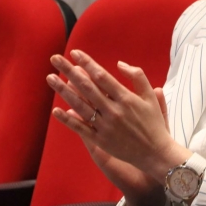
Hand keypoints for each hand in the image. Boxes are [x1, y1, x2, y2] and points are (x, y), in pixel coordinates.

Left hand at [47, 50, 186, 179]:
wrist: (155, 152)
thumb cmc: (153, 123)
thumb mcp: (150, 97)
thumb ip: (137, 77)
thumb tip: (119, 64)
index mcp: (126, 99)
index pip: (102, 76)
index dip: (88, 63)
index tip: (75, 53)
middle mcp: (114, 111)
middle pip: (87, 88)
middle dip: (70, 71)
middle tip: (55, 59)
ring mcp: (105, 126)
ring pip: (80, 106)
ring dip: (63, 91)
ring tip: (50, 78)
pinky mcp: (100, 140)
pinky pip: (80, 128)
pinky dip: (67, 119)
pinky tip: (56, 110)